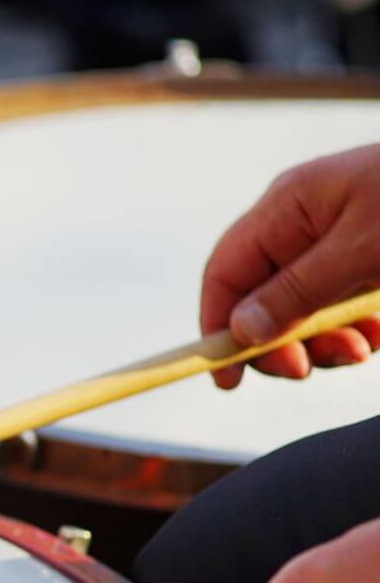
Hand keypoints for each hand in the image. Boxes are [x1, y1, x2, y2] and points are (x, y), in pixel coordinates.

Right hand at [202, 144, 379, 388]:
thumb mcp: (364, 250)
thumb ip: (297, 292)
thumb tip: (240, 331)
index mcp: (289, 207)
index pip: (226, 273)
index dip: (217, 325)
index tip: (230, 376)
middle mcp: (305, 225)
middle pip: (259, 299)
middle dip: (280, 341)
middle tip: (307, 369)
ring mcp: (339, 244)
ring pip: (302, 312)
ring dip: (323, 342)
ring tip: (364, 347)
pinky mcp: (370, 264)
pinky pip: (342, 310)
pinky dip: (357, 331)